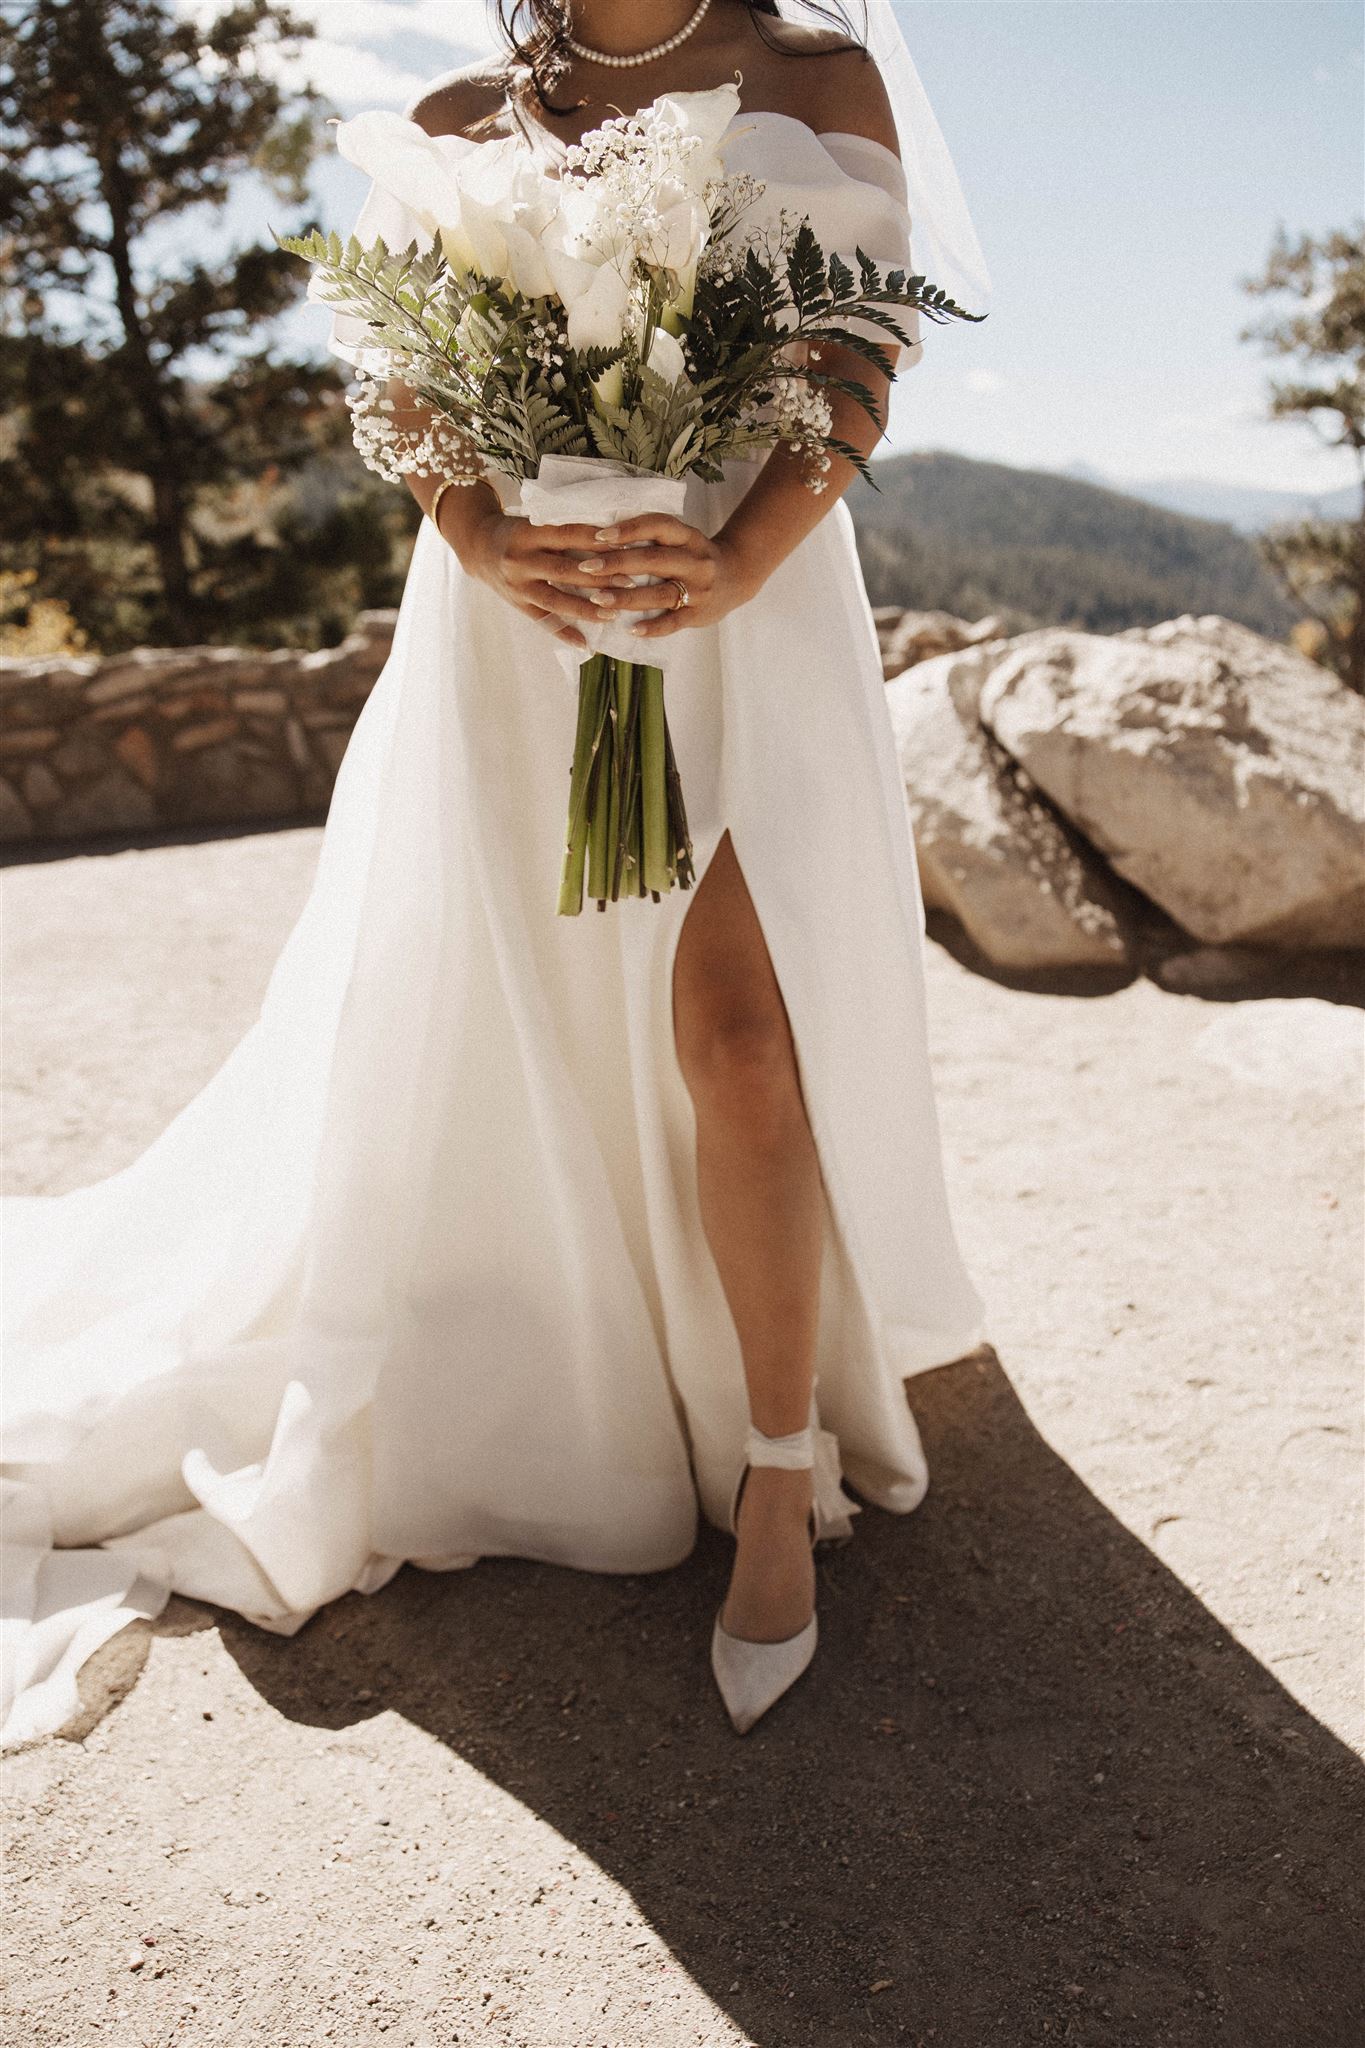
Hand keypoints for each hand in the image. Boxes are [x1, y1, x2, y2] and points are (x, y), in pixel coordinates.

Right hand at [454, 495, 644, 652]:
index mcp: (528, 533)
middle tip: (630, 581)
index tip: (624, 547)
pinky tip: (586, 643)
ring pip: (556, 600)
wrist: (477, 547)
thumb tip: (610, 539)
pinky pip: (543, 622)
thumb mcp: (535, 523)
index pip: (568, 535)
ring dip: (586, 608)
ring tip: (613, 614)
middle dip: (599, 577)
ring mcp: (518, 586)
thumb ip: (564, 531)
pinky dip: (565, 633)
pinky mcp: (517, 605)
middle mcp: (521, 560)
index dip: (596, 541)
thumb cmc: (518, 531)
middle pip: (565, 570)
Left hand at [566, 515, 762, 642]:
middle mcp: (695, 560)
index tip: (600, 535)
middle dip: (618, 563)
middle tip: (587, 567)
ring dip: (627, 597)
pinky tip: (631, 630)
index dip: (629, 529)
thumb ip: (654, 538)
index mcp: (688, 536)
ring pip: (660, 593)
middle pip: (653, 560)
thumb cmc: (695, 555)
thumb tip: (604, 536)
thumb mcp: (682, 538)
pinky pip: (673, 622)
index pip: (658, 526)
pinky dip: (652, 627)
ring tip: (599, 599)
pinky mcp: (700, 614)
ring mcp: (699, 589)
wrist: (738, 576)